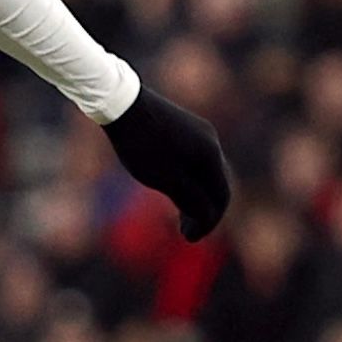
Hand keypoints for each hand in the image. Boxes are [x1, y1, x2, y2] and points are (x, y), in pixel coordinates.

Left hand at [104, 85, 231, 239]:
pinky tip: (173, 190)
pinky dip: (189, 181)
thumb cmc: (141, 144)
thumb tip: (208, 216)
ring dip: (196, 197)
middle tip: (185, 232)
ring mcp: (199, 133)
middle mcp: (212, 142)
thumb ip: (190, 200)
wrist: (121, 103)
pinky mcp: (185, 128)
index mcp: (210, 156)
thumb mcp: (165, 179)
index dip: (207, 222)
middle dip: (204, 212)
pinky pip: (195, 161)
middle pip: (216, 186)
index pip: (220, 198)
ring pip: (205, 174)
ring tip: (180, 216)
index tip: (189, 238)